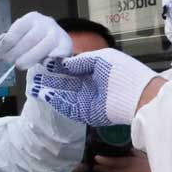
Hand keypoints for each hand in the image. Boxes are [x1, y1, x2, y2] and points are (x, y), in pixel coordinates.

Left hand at [0, 12, 72, 68]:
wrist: (58, 40)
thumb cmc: (35, 39)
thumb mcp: (21, 35)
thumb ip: (9, 40)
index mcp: (31, 18)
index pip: (16, 30)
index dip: (6, 44)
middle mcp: (45, 23)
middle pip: (29, 40)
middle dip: (15, 53)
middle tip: (7, 62)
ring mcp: (57, 34)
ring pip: (42, 48)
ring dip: (29, 58)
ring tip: (19, 65)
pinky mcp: (66, 45)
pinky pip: (57, 54)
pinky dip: (50, 60)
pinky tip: (44, 65)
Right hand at [28, 48, 160, 125]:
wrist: (137, 96)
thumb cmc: (122, 72)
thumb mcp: (102, 58)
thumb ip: (81, 60)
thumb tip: (65, 63)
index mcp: (96, 70)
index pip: (73, 68)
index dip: (58, 66)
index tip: (44, 62)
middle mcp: (90, 85)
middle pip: (66, 82)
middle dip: (51, 79)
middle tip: (35, 76)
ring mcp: (88, 100)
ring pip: (64, 95)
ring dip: (50, 90)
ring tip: (35, 86)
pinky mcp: (87, 113)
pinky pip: (68, 107)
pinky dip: (57, 102)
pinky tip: (46, 95)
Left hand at [93, 150, 159, 171]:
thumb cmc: (157, 170)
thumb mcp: (147, 158)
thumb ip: (136, 154)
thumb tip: (127, 150)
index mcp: (132, 164)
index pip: (115, 162)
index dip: (105, 161)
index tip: (96, 159)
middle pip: (112, 171)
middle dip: (103, 169)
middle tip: (96, 167)